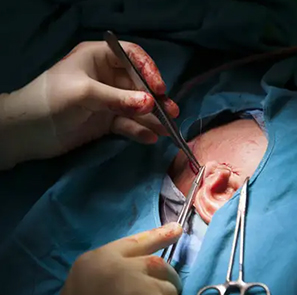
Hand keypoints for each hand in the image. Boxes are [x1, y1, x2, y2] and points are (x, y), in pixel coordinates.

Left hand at [0, 41, 178, 168]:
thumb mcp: (85, 94)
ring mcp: (108, 101)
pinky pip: (126, 124)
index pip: (132, 58)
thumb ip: (118, 99)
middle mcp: (107, 78)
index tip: (160, 89)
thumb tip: (151, 104)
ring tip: (168, 130)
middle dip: (155, 100)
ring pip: (135, 107)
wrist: (29, 133)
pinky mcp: (106, 121)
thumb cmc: (51, 101)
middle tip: (171, 114)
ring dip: (151, 118)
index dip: (149, 71)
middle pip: (138, 86)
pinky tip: (149, 138)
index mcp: (99, 59)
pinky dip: (137, 130)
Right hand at [59, 222, 182, 294]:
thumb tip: (150, 263)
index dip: (159, 235)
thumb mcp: (88, 278)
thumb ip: (114, 264)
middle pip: (158, 264)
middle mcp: (120, 271)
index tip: (178, 229)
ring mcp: (138, 291)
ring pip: (169, 288)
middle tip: (159, 292)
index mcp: (98, 261)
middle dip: (165, 277)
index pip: (136, 242)